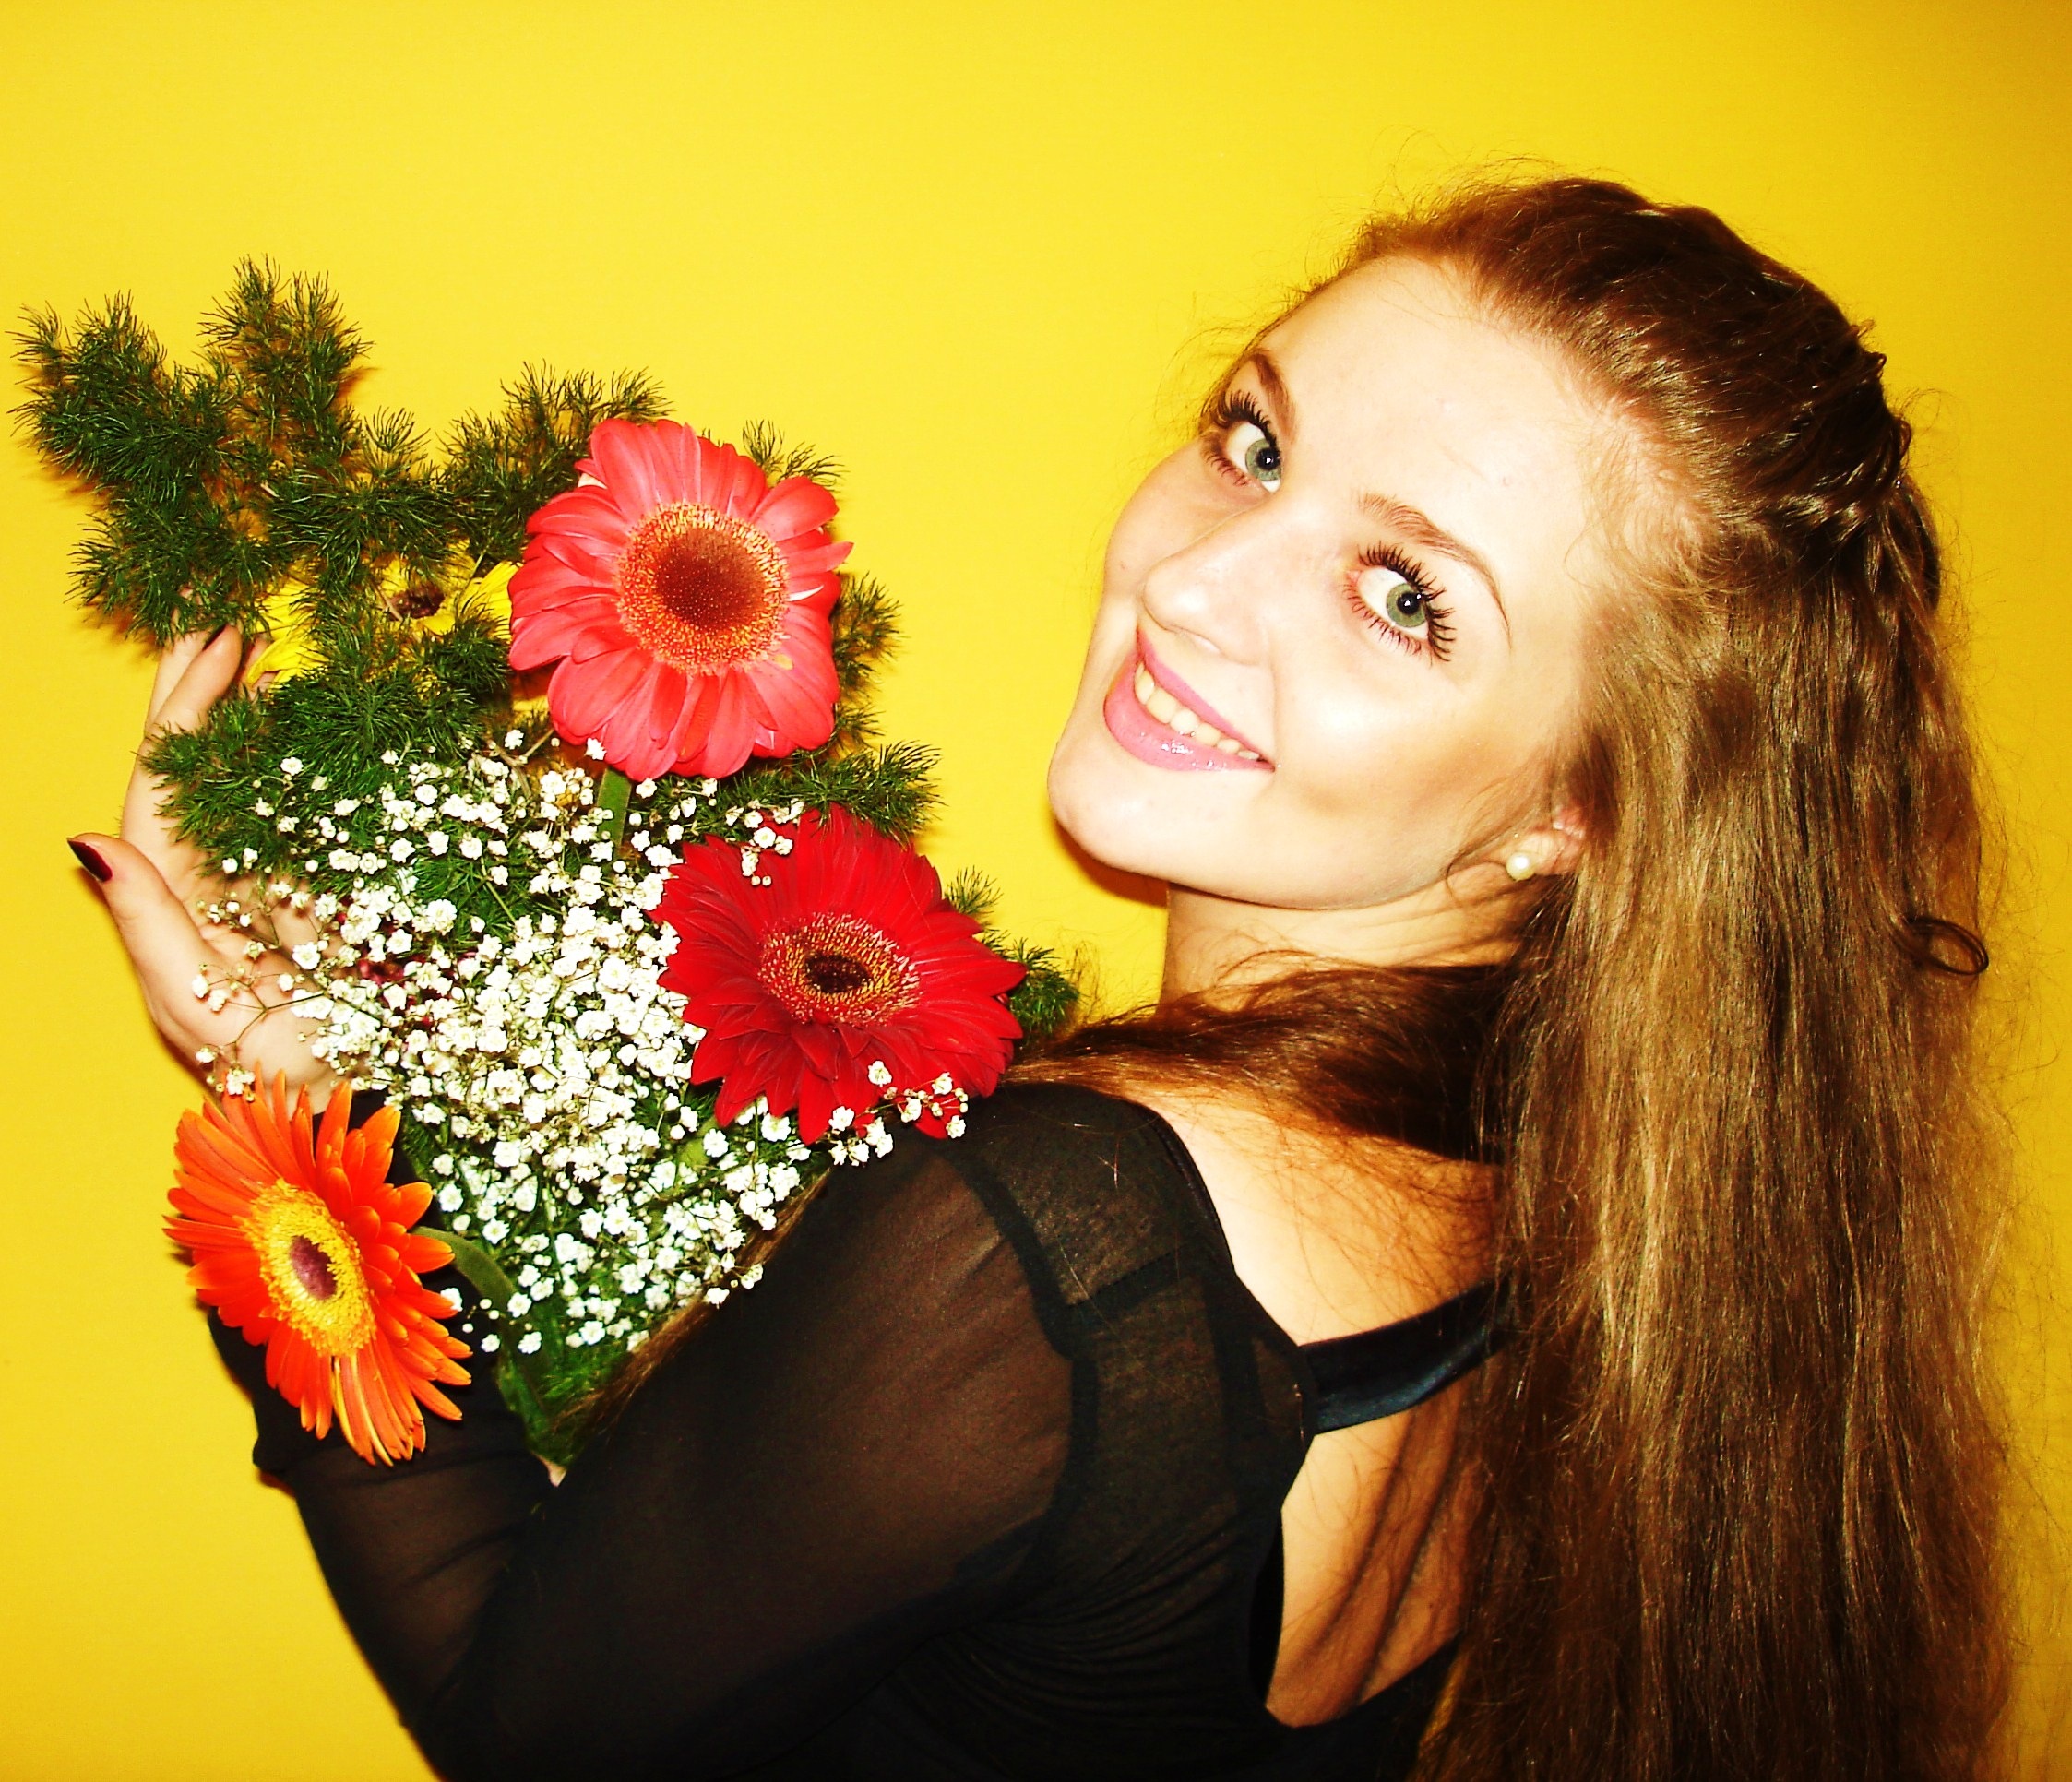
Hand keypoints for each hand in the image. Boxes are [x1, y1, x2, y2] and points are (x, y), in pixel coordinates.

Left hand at [69, 628, 338, 1100]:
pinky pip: (298, 821)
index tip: (217, 646)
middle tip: (228, 627)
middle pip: (191, 774)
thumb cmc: (280, 1081)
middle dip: (204, 698)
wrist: (363, 1120)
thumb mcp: (201, 1010)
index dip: (181, 711)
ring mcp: (262, 889)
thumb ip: (152, 926)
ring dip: (248, 725)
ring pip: (243, 788)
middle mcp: (209, 887)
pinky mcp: (315, 901)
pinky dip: (298, 771)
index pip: (161, 786)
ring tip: (261, 665)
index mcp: (171, 908)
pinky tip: (304, 734)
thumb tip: (92, 841)